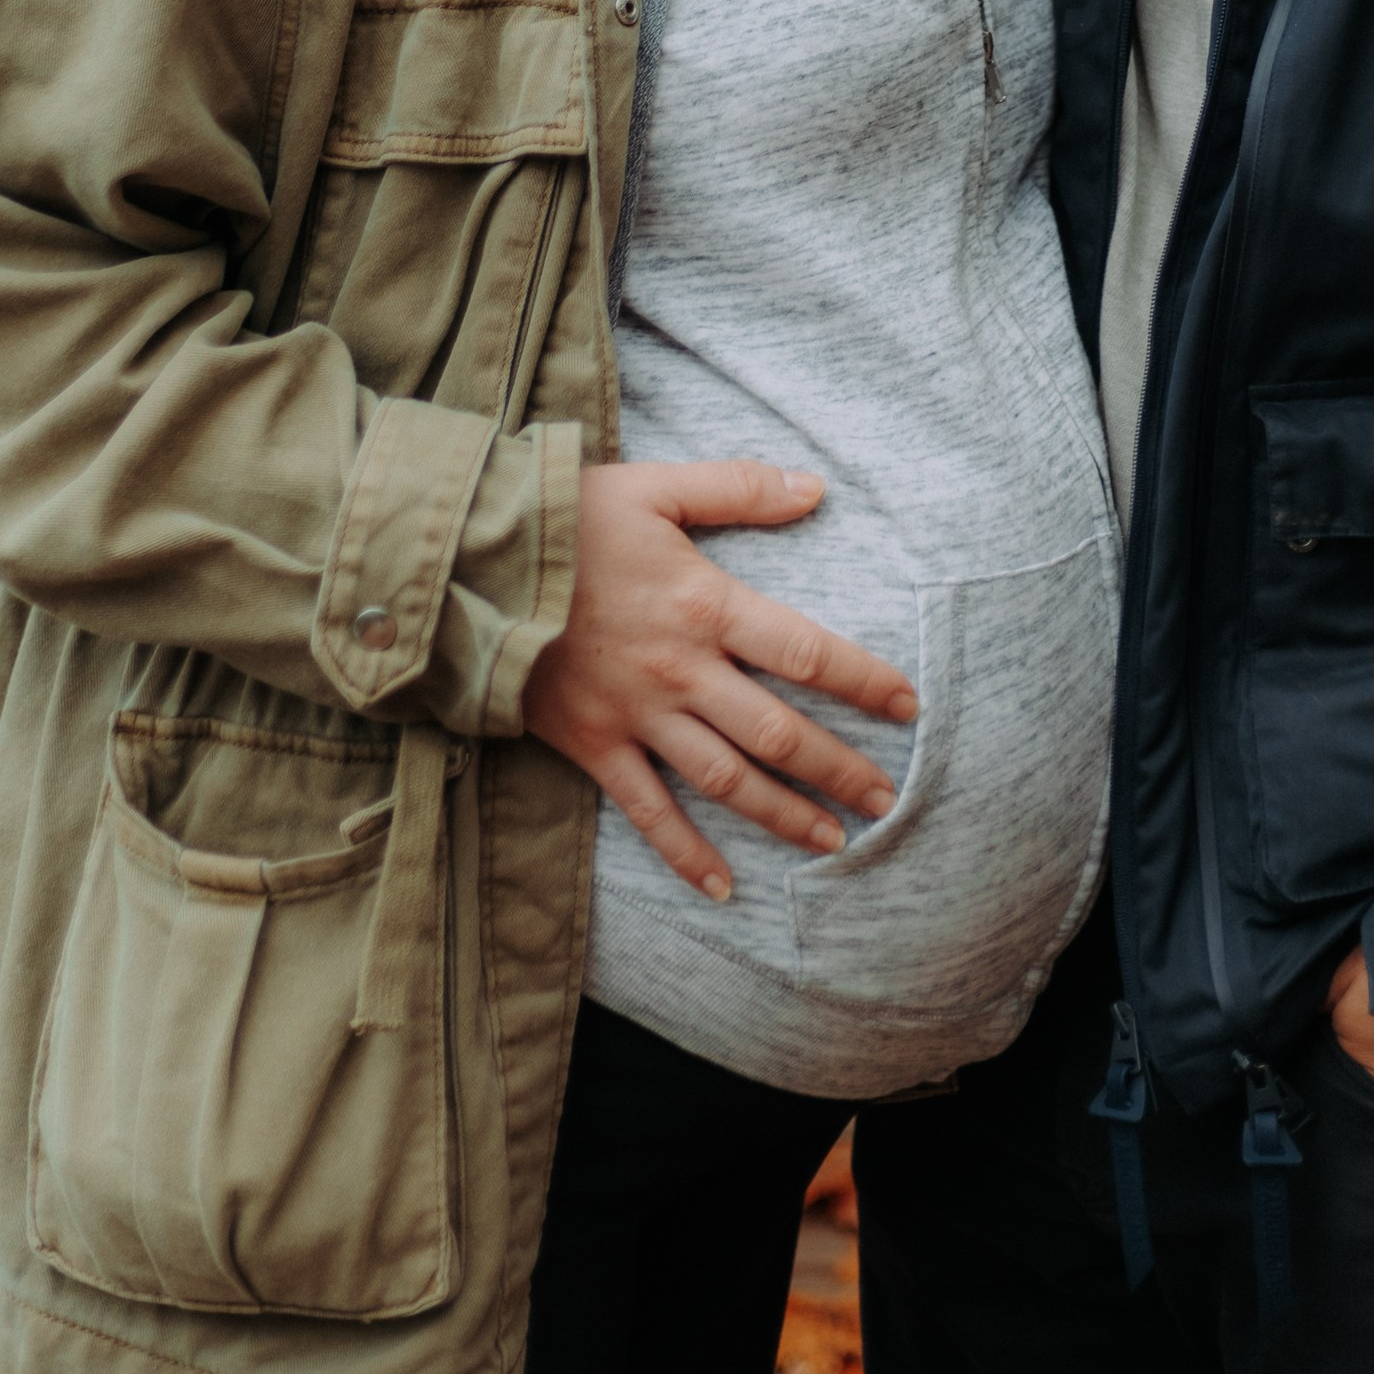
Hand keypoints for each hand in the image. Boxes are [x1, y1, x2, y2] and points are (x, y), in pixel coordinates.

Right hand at [523, 459, 918, 901]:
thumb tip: (815, 487)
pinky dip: (686, 854)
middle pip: (778, 732)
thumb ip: (738, 487)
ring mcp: (636, 717)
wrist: (466, 569)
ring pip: (726, 780)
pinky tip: (723, 887)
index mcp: (704, 604)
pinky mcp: (592, 747)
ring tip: (835, 841)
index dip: (862, 680)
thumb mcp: (654, 485)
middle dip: (839, 768)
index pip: (804, 651)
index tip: (907, 706)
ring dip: (784, 815)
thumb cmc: (562, 519)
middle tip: (888, 800)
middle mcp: (681, 671)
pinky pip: (648, 812)